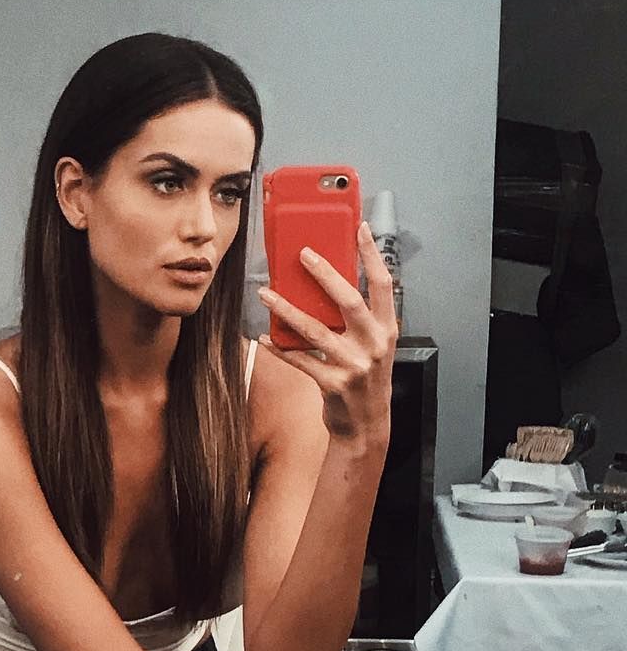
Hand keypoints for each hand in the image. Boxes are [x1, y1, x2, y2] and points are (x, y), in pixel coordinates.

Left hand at [258, 221, 397, 442]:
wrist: (367, 423)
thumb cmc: (365, 377)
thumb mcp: (372, 344)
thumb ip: (357, 318)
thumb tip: (325, 283)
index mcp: (387, 328)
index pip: (383, 283)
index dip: (372, 254)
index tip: (359, 228)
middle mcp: (374, 344)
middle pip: (348, 300)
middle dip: (325, 274)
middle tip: (303, 254)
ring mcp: (354, 365)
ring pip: (315, 330)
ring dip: (287, 309)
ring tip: (266, 293)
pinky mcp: (333, 383)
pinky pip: (300, 360)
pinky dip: (279, 348)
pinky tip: (263, 337)